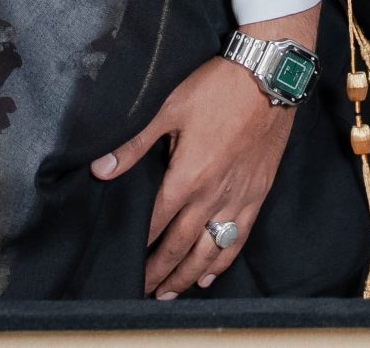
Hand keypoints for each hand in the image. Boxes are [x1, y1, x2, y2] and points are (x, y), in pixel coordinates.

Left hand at [90, 7, 316, 297]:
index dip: (140, 246)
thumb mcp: (168, 109)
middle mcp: (213, 196)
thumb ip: (133, 145)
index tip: (127, 264)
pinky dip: (223, 260)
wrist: (269, 77)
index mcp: (187, 177)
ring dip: (188, 274)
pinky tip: (210, 273)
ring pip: (210, 249)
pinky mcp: (258, 193)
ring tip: (171, 292)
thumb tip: (100, 170)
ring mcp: (238, 198)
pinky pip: (239, 237)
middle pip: (180, 245)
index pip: (156, 222)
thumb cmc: (216, 89)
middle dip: (160, 271)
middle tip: (144, 291)